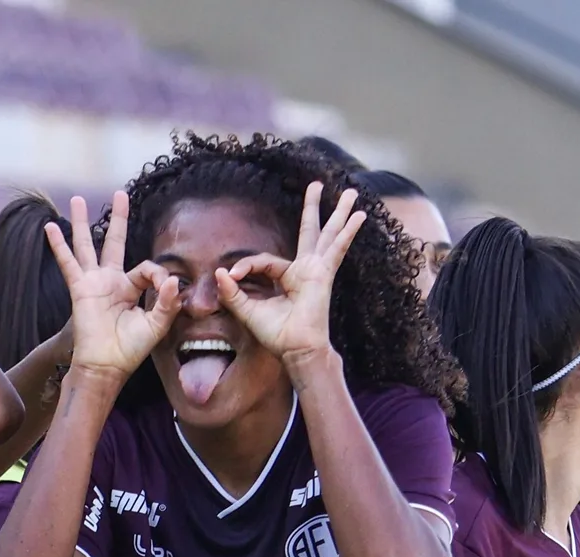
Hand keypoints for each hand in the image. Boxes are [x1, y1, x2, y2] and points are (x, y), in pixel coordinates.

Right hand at [43, 192, 179, 387]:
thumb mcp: (157, 325)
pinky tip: (50, 227)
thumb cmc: (130, 350)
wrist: (107, 366)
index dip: (159, 274)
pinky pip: (69, 263)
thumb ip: (167, 302)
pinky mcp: (80, 289)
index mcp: (131, 290)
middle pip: (115, 242)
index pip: (147, 268)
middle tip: (120, 194)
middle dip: (119, 219)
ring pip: (88, 245)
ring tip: (77, 199)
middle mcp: (111, 282)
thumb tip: (173, 279)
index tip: (166, 287)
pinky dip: (59, 245)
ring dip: (83, 222)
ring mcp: (94, 283)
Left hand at [214, 181, 365, 378]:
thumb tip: (220, 273)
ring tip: (349, 191)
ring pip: (327, 234)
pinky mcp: (324, 274)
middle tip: (316, 184)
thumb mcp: (248, 310)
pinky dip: (347, 232)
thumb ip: (233, 292)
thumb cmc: (276, 334)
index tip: (231, 276)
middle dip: (312, 208)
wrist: (294, 349)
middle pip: (309, 232)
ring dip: (338, 212)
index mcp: (287, 277)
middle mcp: (304, 270)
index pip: (263, 260)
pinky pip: (336, 249)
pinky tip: (359, 215)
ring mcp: (316, 270)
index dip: (245, 265)